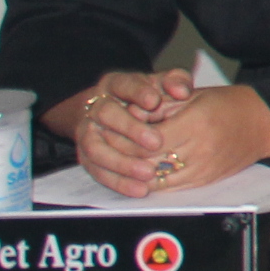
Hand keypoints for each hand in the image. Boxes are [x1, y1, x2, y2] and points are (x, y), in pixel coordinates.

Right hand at [59, 67, 193, 189]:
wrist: (121, 114)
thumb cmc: (150, 98)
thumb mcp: (162, 84)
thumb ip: (175, 81)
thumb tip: (182, 90)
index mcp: (114, 85)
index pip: (123, 84)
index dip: (137, 92)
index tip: (154, 101)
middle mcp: (95, 107)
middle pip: (106, 114)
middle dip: (130, 129)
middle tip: (156, 142)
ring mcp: (88, 133)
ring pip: (96, 147)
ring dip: (122, 162)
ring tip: (149, 172)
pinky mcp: (87, 157)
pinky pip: (97, 171)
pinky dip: (118, 182)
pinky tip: (139, 189)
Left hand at [79, 78, 269, 194]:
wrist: (266, 123)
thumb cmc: (229, 104)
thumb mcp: (193, 96)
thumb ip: (160, 107)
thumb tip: (130, 117)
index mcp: (194, 122)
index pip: (146, 139)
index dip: (124, 138)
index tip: (111, 131)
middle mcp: (198, 149)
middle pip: (146, 160)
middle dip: (123, 156)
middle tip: (106, 149)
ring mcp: (203, 168)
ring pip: (155, 178)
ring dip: (134, 174)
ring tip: (119, 164)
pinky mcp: (206, 180)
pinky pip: (170, 187)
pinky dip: (151, 183)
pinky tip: (140, 175)